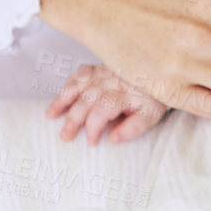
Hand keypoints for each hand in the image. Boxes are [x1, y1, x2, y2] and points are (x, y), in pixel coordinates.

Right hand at [45, 64, 169, 144]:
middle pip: (86, 100)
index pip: (101, 112)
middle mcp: (110, 81)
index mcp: (124, 94)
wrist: (160, 73)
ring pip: (78, 85)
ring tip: (50, 115)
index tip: (91, 142)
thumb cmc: (154, 97)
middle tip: (64, 136)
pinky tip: (61, 96)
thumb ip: (132, 128)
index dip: (93, 128)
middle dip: (73, 120)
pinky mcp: (100, 68)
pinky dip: (68, 84)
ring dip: (62, 100)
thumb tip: (112, 139)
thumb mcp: (151, 116)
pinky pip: (80, 73)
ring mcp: (103, 72)